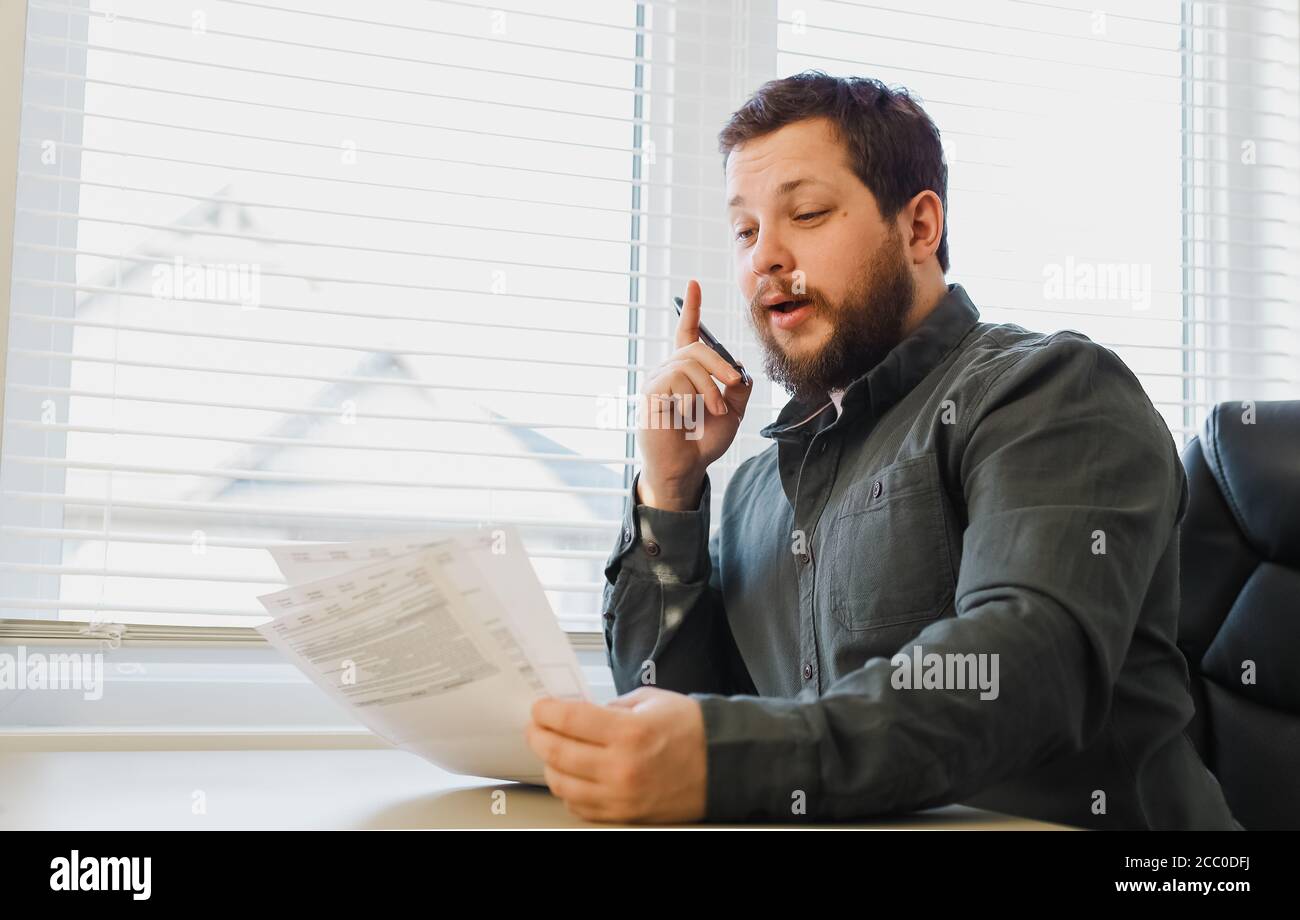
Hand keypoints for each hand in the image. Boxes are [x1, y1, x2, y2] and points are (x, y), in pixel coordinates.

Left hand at [525, 686, 707, 823]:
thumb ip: (611, 707)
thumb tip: (578, 714)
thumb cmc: (691, 730)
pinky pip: (581, 808)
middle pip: (559, 753)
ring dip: (550, 765)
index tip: (540, 707)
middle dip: (539, 736)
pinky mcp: (625, 815)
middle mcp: (622, 768)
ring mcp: (622, 796)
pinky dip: (569, 792)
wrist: (724, 764)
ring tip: (551, 751)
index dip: (547, 711)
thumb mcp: (651, 701)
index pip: (570, 720)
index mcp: (630, 733)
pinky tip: (570, 777)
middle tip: (536, 727)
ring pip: (564, 785)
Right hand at [638, 279, 752, 509]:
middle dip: (720, 363)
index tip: (694, 283)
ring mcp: (658, 381)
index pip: (687, 333)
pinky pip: (677, 380)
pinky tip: (689, 415)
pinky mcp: (651, 394)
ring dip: (710, 388)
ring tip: (714, 410)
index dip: (691, 309)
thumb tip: (739, 367)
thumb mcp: (732, 411)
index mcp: (687, 371)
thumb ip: (738, 387)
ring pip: (689, 364)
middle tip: (734, 384)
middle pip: (695, 348)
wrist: (687, 467)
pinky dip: (692, 398)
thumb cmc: (704, 440)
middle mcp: (669, 371)